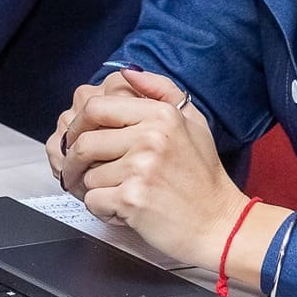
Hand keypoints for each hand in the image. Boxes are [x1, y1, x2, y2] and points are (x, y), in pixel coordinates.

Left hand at [60, 68, 250, 267]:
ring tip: (119, 193)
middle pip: (83, 143)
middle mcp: (150, 138)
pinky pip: (93, 200)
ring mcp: (141, 169)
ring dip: (94, 189)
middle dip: (75, 162)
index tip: (76, 139)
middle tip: (80, 173)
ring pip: (87, 175)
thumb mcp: (192, 122)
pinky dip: (102, 209)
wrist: (221, 224)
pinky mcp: (132, 199)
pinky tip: (124, 210)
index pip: (95, 107)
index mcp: (161, 115)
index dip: (78, 125)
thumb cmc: (203, 177)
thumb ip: (160, 90)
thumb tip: (127, 71)